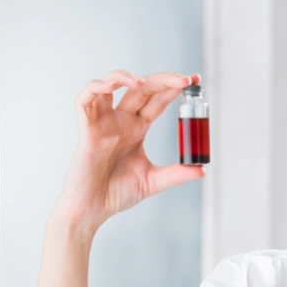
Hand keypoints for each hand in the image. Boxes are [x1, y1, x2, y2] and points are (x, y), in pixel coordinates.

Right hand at [52, 70, 204, 228]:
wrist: (93, 210)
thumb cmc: (116, 194)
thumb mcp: (153, 182)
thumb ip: (176, 174)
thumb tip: (202, 170)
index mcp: (137, 129)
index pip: (157, 100)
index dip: (174, 88)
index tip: (195, 81)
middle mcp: (121, 121)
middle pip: (141, 88)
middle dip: (163, 79)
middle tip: (184, 79)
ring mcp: (103, 123)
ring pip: (110, 84)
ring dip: (125, 76)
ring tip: (142, 82)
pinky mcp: (86, 130)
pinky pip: (84, 100)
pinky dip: (95, 88)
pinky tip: (110, 87)